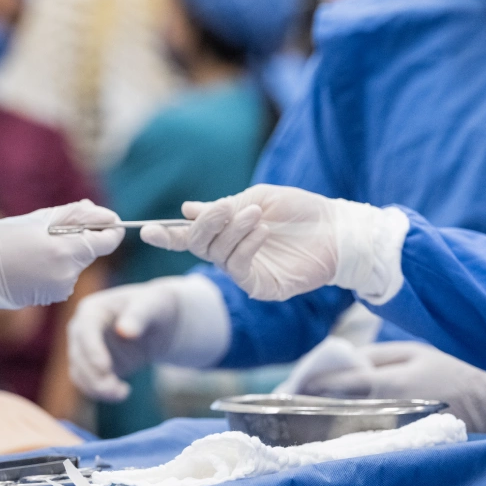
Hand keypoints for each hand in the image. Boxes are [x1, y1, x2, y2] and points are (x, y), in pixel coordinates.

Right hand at [0, 200, 122, 328]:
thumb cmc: (0, 240)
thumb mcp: (37, 219)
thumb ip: (76, 215)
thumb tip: (105, 216)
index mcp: (65, 250)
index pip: (109, 240)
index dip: (109, 229)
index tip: (101, 221)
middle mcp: (67, 273)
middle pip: (91, 251)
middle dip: (80, 238)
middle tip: (50, 230)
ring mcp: (60, 288)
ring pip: (76, 264)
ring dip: (66, 253)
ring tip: (35, 248)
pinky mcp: (50, 297)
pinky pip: (63, 277)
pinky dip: (55, 267)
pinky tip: (32, 263)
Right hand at [67, 275, 229, 401]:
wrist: (160, 323)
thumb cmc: (155, 307)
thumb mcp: (152, 306)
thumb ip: (138, 316)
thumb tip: (124, 331)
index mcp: (92, 309)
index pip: (85, 330)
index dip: (92, 350)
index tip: (105, 367)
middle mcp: (82, 329)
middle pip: (78, 356)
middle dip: (94, 376)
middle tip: (116, 389)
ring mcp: (85, 350)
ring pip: (80, 374)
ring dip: (96, 388)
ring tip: (122, 393)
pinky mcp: (93, 367)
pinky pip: (88, 384)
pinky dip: (101, 393)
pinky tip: (123, 392)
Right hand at [141, 184, 408, 302]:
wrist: (339, 229)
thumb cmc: (302, 211)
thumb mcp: (260, 198)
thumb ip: (224, 207)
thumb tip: (187, 210)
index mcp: (229, 233)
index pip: (190, 236)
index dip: (168, 234)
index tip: (146, 230)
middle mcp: (232, 254)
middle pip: (198, 244)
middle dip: (205, 225)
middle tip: (224, 209)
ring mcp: (245, 272)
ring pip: (216, 253)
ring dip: (231, 230)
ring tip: (255, 214)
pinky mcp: (260, 287)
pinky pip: (238, 266)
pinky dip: (245, 244)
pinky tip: (261, 229)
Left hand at [280, 339, 485, 431]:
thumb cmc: (450, 374)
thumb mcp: (414, 352)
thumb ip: (374, 356)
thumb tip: (340, 361)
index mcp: (385, 382)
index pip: (335, 382)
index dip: (309, 384)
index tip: (290, 387)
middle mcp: (383, 410)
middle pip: (333, 410)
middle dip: (309, 408)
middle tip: (285, 409)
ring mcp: (390, 432)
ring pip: (343, 429)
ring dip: (321, 425)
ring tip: (299, 424)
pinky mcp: (397, 446)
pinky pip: (361, 441)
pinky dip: (343, 437)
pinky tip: (330, 436)